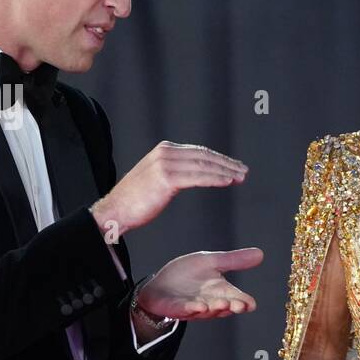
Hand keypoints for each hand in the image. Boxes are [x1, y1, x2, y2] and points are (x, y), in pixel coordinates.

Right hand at [91, 141, 247, 238]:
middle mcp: (165, 152)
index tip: (234, 166)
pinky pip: (198, 178)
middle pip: (204, 156)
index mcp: (164, 149)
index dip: (220, 159)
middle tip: (244, 171)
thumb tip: (193, 173)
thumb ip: (174, 170)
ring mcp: (165, 164)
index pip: (199, 152)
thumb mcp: (156, 176)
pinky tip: (228, 182)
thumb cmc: (135, 200)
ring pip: (204, 166)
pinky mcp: (166, 178)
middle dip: (227, 164)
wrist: (115, 210)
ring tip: (241, 177)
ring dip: (226, 171)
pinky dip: (215, 179)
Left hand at [136, 248, 262, 319]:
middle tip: (239, 305)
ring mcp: (194, 307)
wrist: (160, 284)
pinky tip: (198, 306)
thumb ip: (234, 260)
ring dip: (215, 309)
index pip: (238, 298)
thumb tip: (261, 253)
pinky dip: (192, 309)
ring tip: (222, 304)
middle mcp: (211, 302)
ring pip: (207, 311)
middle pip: (225, 307)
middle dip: (232, 307)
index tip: (250, 304)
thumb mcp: (211, 262)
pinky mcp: (176, 308)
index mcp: (221, 292)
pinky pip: (185, 310)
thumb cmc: (187, 275)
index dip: (244, 302)